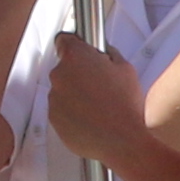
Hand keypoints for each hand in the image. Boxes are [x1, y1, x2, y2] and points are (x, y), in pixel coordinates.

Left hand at [52, 42, 153, 165]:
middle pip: (64, 67)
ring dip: (75, 94)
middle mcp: (59, 75)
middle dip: (79, 73)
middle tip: (99, 84)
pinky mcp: (54, 118)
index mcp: (75, 56)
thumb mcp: (126, 68)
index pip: (64, 39)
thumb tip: (104, 52)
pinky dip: (72, 112)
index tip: (82, 52)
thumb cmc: (124, 104)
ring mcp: (54, 98)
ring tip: (97, 105)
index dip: (75, 45)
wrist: (120, 140)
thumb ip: (109, 53)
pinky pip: (61, 110)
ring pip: (63, 89)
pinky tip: (91, 118)